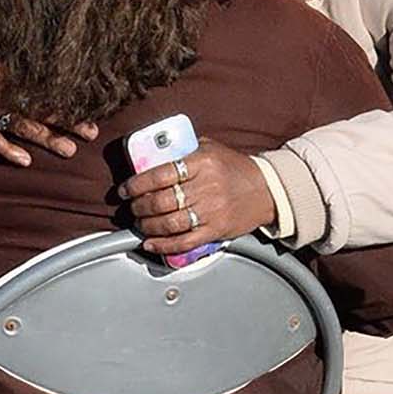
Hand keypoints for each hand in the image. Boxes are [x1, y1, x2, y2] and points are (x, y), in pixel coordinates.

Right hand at [0, 34, 97, 167]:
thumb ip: (20, 42)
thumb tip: (50, 33)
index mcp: (7, 68)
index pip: (44, 85)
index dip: (67, 94)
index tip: (89, 100)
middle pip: (39, 109)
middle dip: (67, 121)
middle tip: (91, 132)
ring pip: (21, 128)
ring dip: (46, 140)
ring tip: (70, 150)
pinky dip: (7, 151)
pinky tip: (25, 161)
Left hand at [119, 137, 275, 254]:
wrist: (267, 189)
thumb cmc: (236, 168)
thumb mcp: (211, 149)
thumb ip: (184, 150)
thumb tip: (152, 154)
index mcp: (203, 162)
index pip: (160, 174)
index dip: (136, 184)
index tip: (125, 189)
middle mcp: (206, 187)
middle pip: (161, 201)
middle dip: (139, 206)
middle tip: (132, 207)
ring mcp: (211, 211)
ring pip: (169, 223)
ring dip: (147, 225)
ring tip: (140, 223)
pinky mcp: (216, 230)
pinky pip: (184, 241)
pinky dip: (163, 245)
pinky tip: (151, 243)